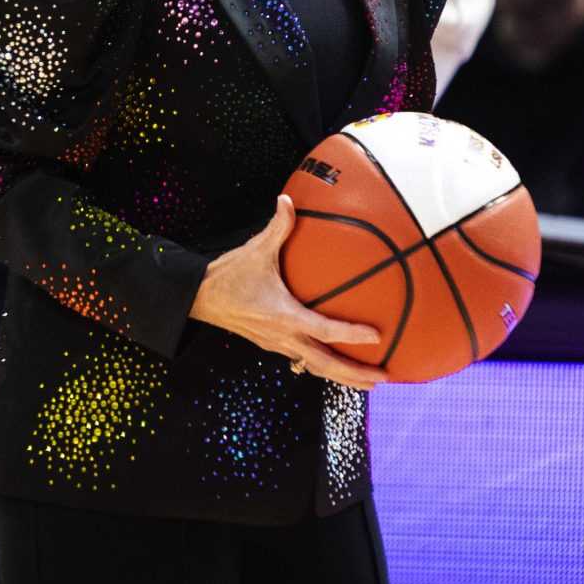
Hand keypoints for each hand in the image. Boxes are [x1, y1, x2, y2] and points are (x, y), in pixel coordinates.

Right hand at [188, 195, 387, 387]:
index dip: (351, 334)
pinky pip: (304, 362)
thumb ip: (278, 226)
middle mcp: (283, 336)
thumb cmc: (228, 276)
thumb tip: (288, 200)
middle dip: (354, 374)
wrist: (199, 298)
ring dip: (342, 377)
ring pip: (315, 367)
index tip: (376, 336)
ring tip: (368, 382)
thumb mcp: (255, 250)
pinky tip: (337, 367)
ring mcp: (278, 345)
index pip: (324, 330)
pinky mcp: (273, 346)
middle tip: (383, 378)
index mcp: (283, 316)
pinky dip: (324, 367)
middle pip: (325, 364)